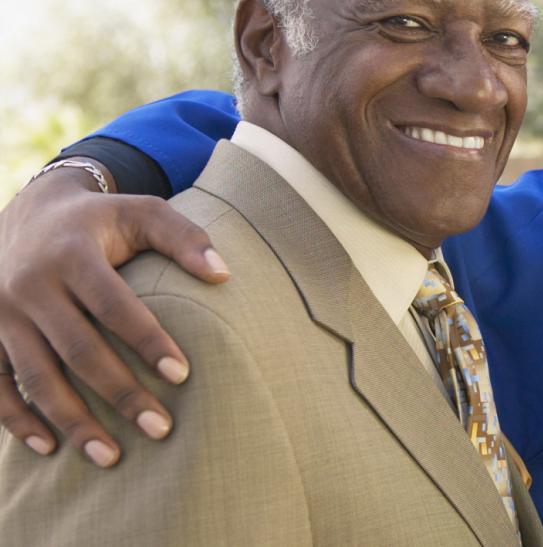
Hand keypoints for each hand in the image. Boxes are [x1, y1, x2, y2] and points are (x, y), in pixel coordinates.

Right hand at [0, 164, 227, 465]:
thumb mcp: (141, 212)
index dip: (147, 341)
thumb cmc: (100, 221)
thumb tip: (223, 274)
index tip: (183, 375)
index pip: (113, 304)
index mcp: (71, 255)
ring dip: (72, 420)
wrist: (29, 213)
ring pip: (36, 377)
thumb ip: (184, 237)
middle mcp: (29, 285)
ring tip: (112, 456)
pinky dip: (17, 419)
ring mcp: (2, 314)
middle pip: (77, 349)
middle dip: (120, 393)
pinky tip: (48, 447)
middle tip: (161, 428)